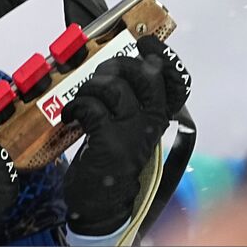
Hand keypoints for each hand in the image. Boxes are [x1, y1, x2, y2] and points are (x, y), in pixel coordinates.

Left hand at [62, 35, 191, 235]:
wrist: (101, 202)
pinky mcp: (109, 142)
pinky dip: (75, 106)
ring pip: (114, 87)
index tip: (146, 44)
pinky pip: (91, 106)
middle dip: (119, 65)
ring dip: (90, 87)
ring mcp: (132, 133)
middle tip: (101, 78)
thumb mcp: (129, 127)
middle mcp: (152, 123)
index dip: (163, 56)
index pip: (176, 80)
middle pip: (147, 74)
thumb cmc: (111, 158)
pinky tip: (71, 116)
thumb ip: (131, 100)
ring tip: (82, 101)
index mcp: (160, 118)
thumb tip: (121, 63)